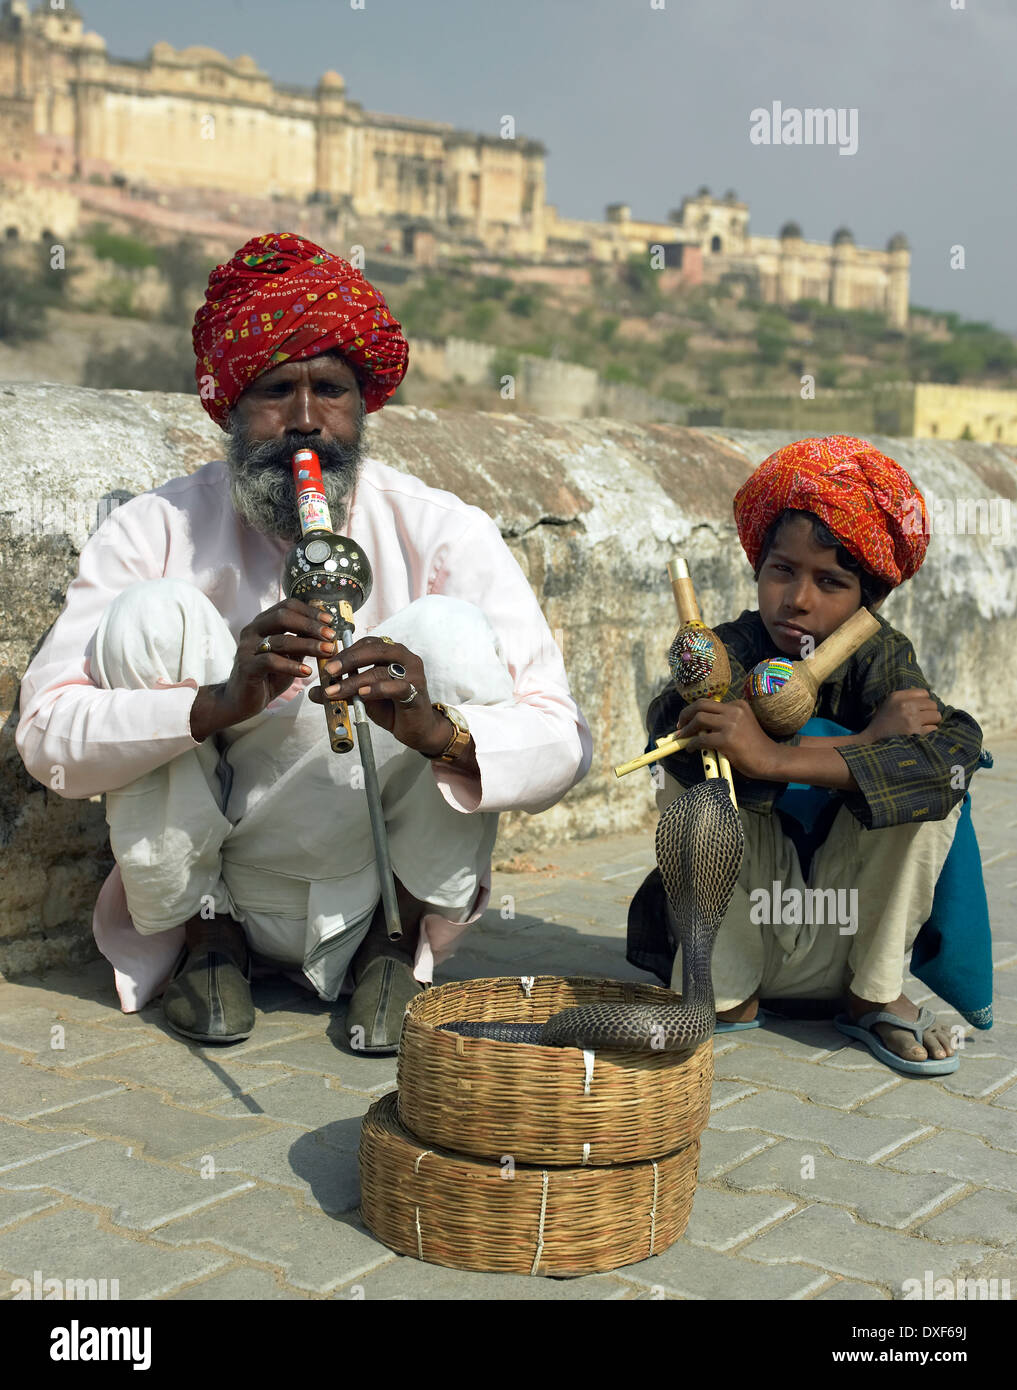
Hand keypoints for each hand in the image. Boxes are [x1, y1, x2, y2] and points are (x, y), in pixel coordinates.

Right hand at [189, 598, 334, 741]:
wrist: (241, 700)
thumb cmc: (268, 676)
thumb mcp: (289, 656)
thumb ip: (302, 642)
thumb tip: (327, 632)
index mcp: (263, 623)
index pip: (287, 606)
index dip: (310, 611)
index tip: (330, 621)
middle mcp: (252, 630)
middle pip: (283, 616)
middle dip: (310, 625)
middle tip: (331, 635)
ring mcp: (247, 647)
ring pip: (281, 640)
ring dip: (308, 645)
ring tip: (327, 651)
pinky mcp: (246, 666)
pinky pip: (271, 661)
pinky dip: (292, 666)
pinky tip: (307, 671)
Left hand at [310, 637, 452, 756]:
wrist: (417, 729)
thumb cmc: (392, 708)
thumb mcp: (363, 697)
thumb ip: (343, 690)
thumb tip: (314, 691)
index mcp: (393, 652)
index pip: (368, 643)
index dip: (347, 650)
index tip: (327, 662)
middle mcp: (405, 658)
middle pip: (375, 650)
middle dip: (349, 659)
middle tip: (330, 671)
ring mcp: (413, 674)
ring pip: (381, 670)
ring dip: (355, 681)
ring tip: (336, 691)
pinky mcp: (416, 692)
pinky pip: (397, 687)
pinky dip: (378, 689)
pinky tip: (362, 694)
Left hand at [677, 698, 781, 780]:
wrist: (770, 759)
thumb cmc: (755, 746)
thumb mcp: (741, 725)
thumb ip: (723, 722)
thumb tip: (697, 727)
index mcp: (738, 705)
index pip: (709, 703)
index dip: (693, 710)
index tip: (686, 720)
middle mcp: (734, 710)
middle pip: (700, 705)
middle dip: (685, 714)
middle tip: (679, 726)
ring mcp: (731, 724)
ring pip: (698, 719)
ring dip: (686, 729)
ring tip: (682, 738)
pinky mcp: (727, 739)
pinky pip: (701, 739)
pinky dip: (692, 744)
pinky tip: (691, 749)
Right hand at [864, 688, 941, 741]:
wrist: (873, 739)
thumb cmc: (884, 721)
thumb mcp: (890, 703)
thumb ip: (907, 697)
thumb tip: (930, 698)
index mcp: (897, 696)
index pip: (924, 693)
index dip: (924, 701)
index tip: (919, 707)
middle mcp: (905, 706)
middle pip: (933, 704)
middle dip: (929, 711)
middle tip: (921, 718)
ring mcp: (911, 719)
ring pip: (936, 716)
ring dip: (931, 721)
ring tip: (921, 725)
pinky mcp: (916, 732)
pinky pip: (933, 728)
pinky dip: (929, 731)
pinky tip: (919, 733)